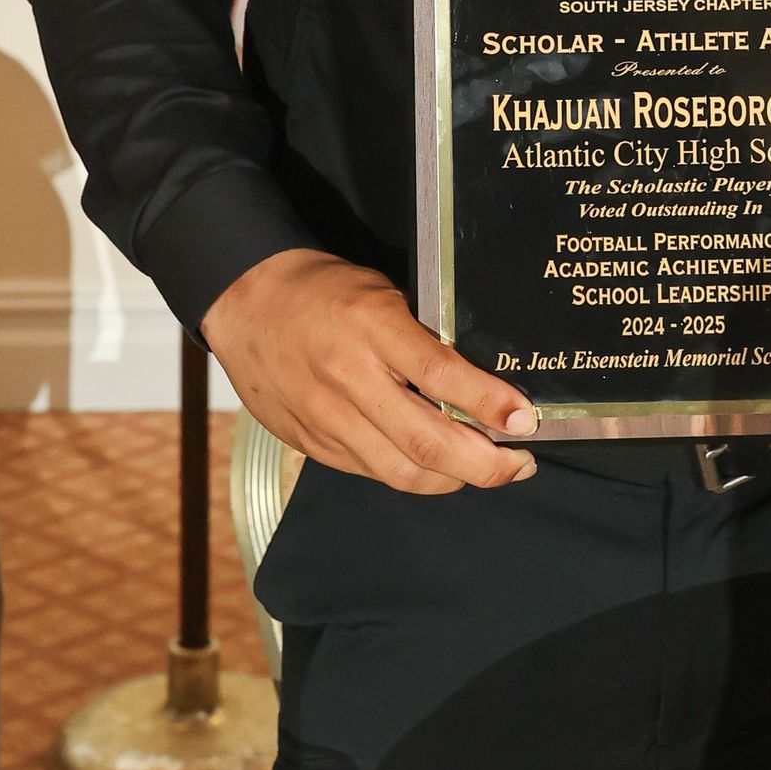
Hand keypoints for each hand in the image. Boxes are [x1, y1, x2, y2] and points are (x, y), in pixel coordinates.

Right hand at [201, 249, 540, 494]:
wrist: (245, 301)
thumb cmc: (324, 289)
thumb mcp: (381, 292)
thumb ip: (421, 338)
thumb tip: (478, 384)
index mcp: (371, 326)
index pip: (440, 375)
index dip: (488, 403)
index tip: (525, 419)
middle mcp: (348, 378)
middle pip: (425, 442)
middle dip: (484, 464)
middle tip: (519, 464)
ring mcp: (326, 418)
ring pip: (401, 472)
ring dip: (454, 480)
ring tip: (489, 471)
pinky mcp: (310, 442)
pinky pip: (371, 472)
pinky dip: (413, 476)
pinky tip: (439, 469)